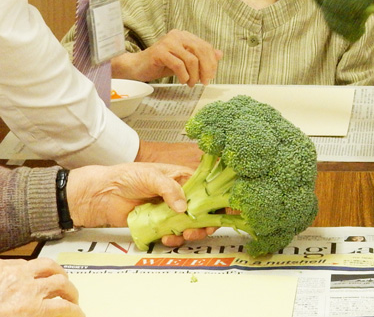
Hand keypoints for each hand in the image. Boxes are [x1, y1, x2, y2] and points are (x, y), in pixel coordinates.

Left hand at [0, 258, 82, 316]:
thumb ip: (38, 316)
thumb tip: (52, 313)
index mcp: (29, 309)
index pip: (64, 308)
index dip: (75, 312)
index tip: (79, 314)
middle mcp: (26, 288)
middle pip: (61, 283)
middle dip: (71, 291)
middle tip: (72, 299)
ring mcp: (15, 273)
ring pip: (47, 265)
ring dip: (57, 273)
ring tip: (60, 279)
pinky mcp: (3, 266)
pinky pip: (26, 262)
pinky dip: (34, 269)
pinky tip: (33, 275)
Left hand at [68, 160, 214, 247]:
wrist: (103, 194)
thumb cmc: (127, 176)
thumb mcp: (151, 176)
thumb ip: (169, 189)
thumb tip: (183, 206)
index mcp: (183, 178)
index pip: (208, 187)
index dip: (220, 198)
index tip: (229, 209)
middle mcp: (180, 195)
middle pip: (203, 210)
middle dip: (207, 221)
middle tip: (201, 228)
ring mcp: (170, 211)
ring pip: (191, 225)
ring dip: (192, 232)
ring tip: (184, 234)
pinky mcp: (159, 225)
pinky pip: (174, 234)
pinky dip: (175, 239)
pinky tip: (168, 237)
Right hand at [111, 29, 222, 85]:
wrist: (137, 67)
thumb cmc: (161, 64)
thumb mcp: (184, 61)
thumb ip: (200, 57)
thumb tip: (220, 54)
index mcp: (184, 35)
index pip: (205, 46)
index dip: (211, 62)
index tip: (211, 76)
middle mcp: (177, 35)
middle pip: (200, 50)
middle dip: (206, 68)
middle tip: (205, 82)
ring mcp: (168, 42)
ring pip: (190, 59)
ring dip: (194, 75)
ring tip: (191, 84)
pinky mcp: (159, 52)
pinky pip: (178, 65)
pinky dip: (184, 75)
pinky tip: (183, 82)